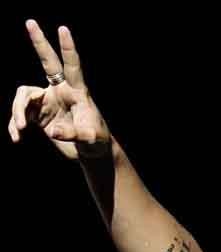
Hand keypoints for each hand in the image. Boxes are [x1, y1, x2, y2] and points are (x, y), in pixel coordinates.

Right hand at [8, 19, 110, 159]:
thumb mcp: (90, 139)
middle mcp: (61, 92)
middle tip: (30, 22)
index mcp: (77, 92)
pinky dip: (15, 125)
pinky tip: (16, 138)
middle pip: (48, 63)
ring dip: (17, 110)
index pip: (72, 66)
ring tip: (20, 128)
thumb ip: (74, 134)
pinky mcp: (39, 115)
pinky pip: (21, 114)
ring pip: (24, 95)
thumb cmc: (98, 142)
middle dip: (39, 43)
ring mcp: (49, 102)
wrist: (92, 154)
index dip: (68, 48)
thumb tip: (52, 132)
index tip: (63, 29)